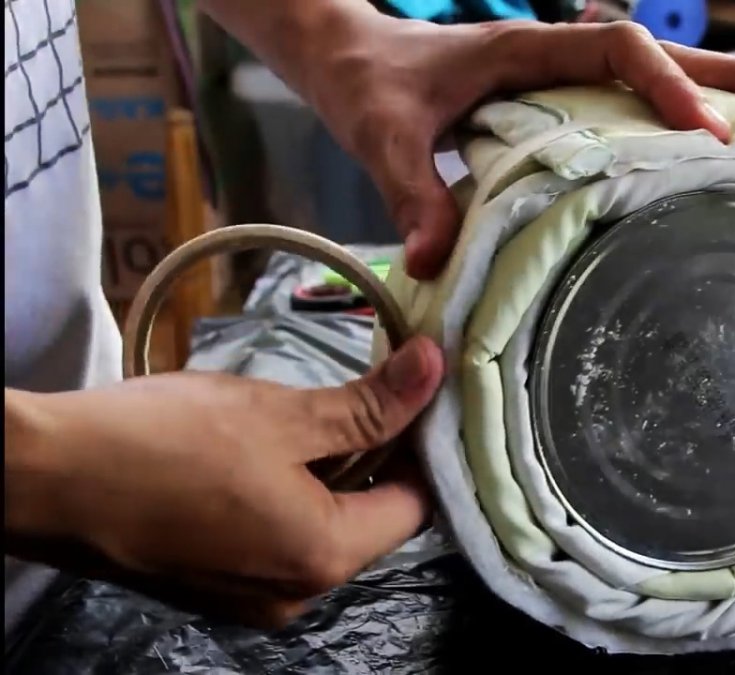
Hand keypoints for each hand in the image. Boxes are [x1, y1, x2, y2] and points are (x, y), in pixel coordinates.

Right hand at [4, 337, 443, 627]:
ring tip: (315, 411)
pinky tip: (267, 447)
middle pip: (372, 521)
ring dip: (332, 472)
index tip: (415, 395)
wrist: (44, 479)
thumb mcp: (281, 414)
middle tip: (369, 390)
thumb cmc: (163, 442)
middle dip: (378, 456)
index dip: (423, 445)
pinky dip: (290, 494)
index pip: (416, 506)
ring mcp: (252, 596)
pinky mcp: (215, 584)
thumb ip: (368, 404)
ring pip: (324, 528)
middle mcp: (297, 593)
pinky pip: (278, 539)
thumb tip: (434, 370)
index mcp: (324, 558)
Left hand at [300, 17, 734, 278]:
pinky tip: (710, 157)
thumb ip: (410, 191)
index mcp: (526, 49)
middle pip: (661, 56)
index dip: (667, 86)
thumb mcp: (382, 136)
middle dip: (730, 79)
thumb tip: (434, 260)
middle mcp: (555, 56)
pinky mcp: (557, 103)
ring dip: (718, 95)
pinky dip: (675, 123)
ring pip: (654, 79)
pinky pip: (628, 107)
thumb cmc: (368, 84)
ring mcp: (561, 78)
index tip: (706, 134)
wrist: (349, 60)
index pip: (617, 49)